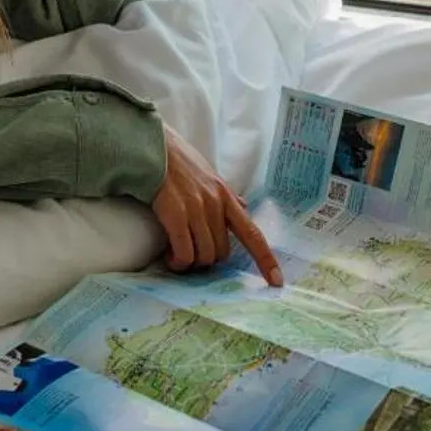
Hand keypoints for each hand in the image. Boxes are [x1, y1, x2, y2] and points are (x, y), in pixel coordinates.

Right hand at [152, 127, 283, 286]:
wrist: (153, 148)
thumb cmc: (178, 161)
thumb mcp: (210, 175)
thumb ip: (226, 196)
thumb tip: (244, 207)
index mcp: (226, 196)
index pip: (253, 233)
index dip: (266, 259)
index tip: (276, 281)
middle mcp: (216, 204)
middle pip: (222, 252)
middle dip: (208, 260)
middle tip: (191, 254)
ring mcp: (196, 209)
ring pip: (204, 256)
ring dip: (190, 263)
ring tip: (177, 257)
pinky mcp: (176, 214)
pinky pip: (184, 252)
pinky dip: (178, 261)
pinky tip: (170, 257)